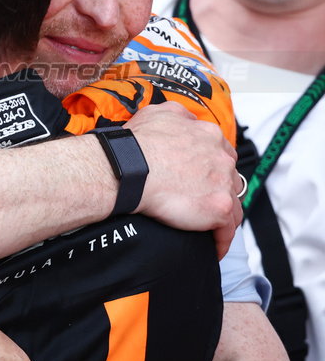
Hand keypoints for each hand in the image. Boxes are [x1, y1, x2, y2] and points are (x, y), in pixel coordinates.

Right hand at [125, 102, 239, 255]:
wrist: (127, 167)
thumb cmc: (135, 143)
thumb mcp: (158, 112)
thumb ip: (179, 114)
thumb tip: (184, 119)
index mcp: (209, 135)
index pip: (221, 155)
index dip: (211, 168)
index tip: (201, 179)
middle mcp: (222, 158)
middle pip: (230, 180)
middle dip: (218, 191)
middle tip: (201, 204)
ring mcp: (223, 183)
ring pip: (234, 205)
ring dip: (222, 217)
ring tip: (208, 230)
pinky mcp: (219, 208)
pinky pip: (227, 230)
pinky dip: (221, 241)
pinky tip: (213, 247)